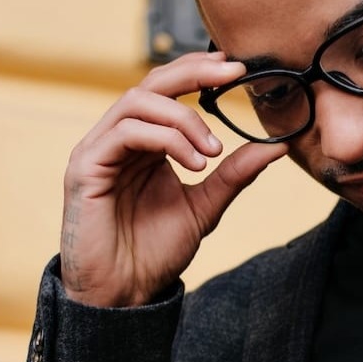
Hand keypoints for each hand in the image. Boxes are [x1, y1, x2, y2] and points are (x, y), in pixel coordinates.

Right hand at [58, 51, 288, 306]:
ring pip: (137, 102)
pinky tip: (193, 163)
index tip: (237, 68)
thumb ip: (234, 174)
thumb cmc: (154, 251)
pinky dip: (165, 139)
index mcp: (144, 141)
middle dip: (194, 72)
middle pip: (151, 83)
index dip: (199, 71)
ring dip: (183, 118)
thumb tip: (277, 146)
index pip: (167, 88)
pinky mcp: (85, 167)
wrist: (125, 293)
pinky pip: (124, 133)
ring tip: (212, 151)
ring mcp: (98, 149)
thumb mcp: (205, 205)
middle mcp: (118, 138)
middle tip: (233, 73)